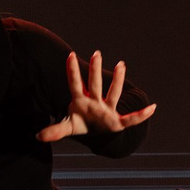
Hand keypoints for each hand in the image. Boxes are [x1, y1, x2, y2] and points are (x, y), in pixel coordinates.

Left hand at [36, 51, 157, 142]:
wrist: (97, 131)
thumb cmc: (82, 123)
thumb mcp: (68, 127)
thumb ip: (54, 131)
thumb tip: (37, 136)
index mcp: (81, 101)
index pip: (75, 85)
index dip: (72, 72)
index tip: (69, 56)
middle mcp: (95, 101)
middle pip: (94, 84)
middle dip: (95, 70)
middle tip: (96, 53)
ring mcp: (107, 109)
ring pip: (113, 93)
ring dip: (118, 80)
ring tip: (121, 64)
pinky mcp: (117, 121)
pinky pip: (131, 119)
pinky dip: (142, 115)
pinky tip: (153, 108)